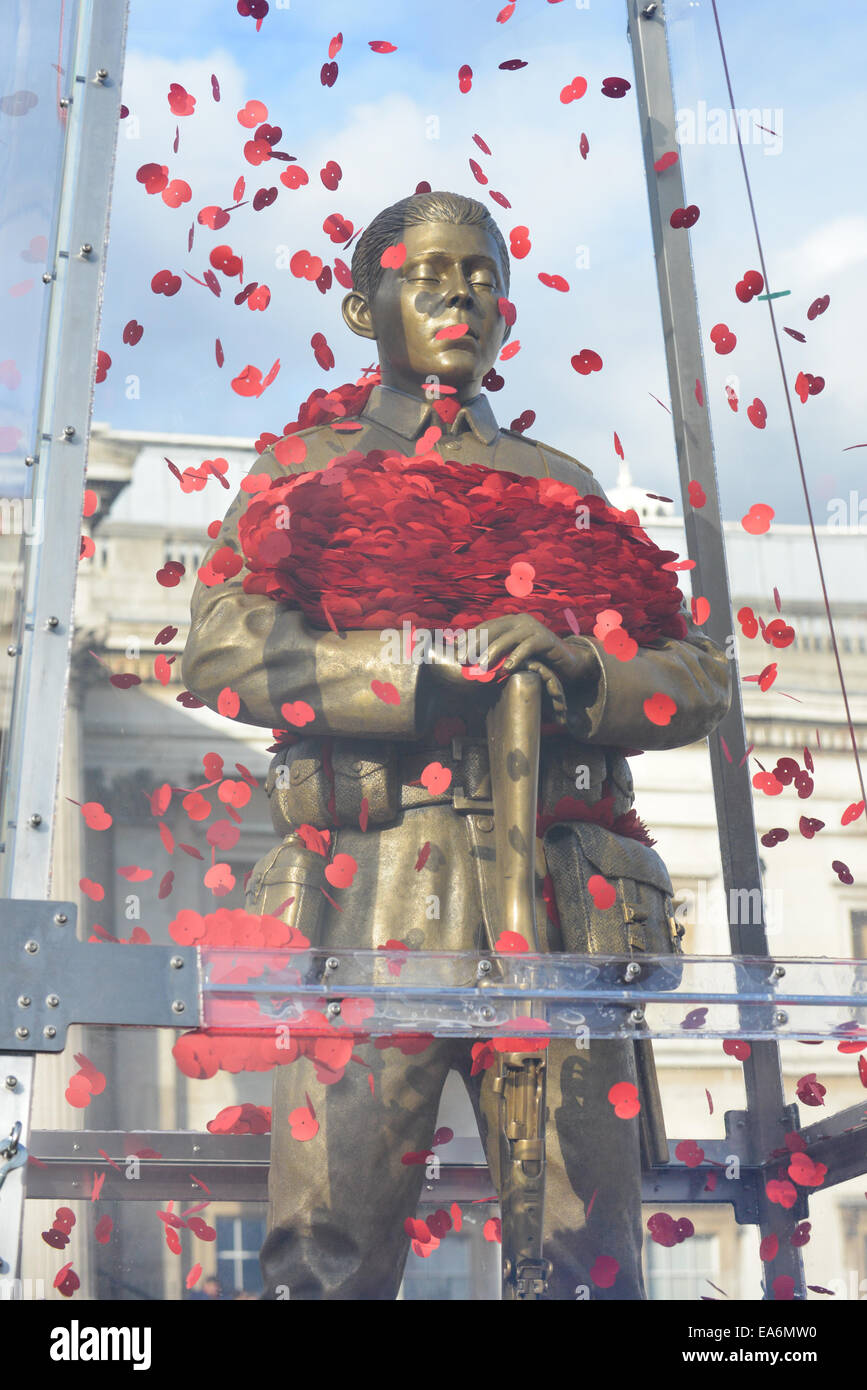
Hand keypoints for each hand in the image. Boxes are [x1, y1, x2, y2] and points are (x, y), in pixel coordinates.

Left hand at [469, 615, 598, 684]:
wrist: (569, 662)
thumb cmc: (538, 660)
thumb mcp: (515, 654)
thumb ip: (498, 653)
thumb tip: (472, 660)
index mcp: (511, 621)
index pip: (485, 626)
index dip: (470, 637)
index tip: (455, 649)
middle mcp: (521, 621)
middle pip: (493, 630)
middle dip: (476, 644)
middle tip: (463, 659)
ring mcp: (534, 628)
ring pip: (508, 639)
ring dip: (492, 653)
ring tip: (481, 666)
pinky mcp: (545, 639)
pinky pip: (527, 648)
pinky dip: (515, 658)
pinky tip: (505, 670)